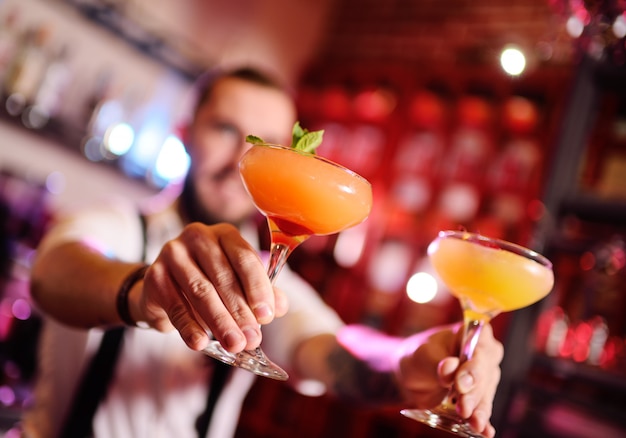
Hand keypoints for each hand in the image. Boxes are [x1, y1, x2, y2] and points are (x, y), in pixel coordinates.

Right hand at [137, 222, 287, 352]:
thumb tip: (280, 308)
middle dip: (240, 312)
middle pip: (223, 277)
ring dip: (220, 322)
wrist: (163, 287)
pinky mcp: (154, 275)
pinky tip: (201, 343)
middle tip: (252, 338)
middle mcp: (198, 237)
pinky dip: (189, 327)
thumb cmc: (210, 282)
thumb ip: (261, 292)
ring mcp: (173, 253)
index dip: (258, 288)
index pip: (245, 258)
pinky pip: (175, 305)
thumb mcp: (237, 283)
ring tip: (234, 344)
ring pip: (201, 292)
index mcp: (225, 234)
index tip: (267, 316)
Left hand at [396, 323, 502, 437]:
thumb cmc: (419, 356)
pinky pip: (484, 407)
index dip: (474, 364)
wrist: (413, 374)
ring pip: (486, 392)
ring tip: (473, 422)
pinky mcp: (480, 395)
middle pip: (485, 371)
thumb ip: (437, 363)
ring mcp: (484, 375)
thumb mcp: (423, 356)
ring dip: (479, 408)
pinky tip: (485, 430)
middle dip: (474, 391)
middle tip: (463, 407)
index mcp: (471, 332)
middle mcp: (483, 352)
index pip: (480, 344)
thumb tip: (449, 368)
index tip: (461, 382)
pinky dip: (484, 419)